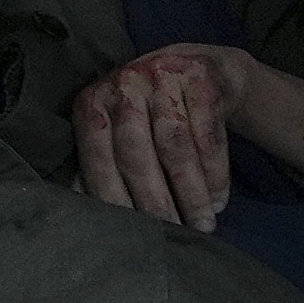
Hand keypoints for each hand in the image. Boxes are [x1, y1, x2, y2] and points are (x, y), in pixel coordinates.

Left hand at [70, 44, 303, 227]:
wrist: (205, 68)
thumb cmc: (153, 113)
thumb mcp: (120, 130)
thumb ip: (102, 165)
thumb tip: (85, 215)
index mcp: (93, 102)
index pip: (98, 158)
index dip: (114, 198)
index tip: (134, 234)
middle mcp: (124, 83)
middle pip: (135, 152)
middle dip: (155, 201)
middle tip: (173, 233)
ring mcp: (163, 74)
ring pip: (174, 145)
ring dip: (190, 192)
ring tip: (203, 224)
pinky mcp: (201, 77)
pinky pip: (208, 135)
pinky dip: (214, 174)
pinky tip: (218, 200)